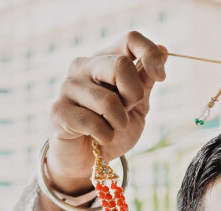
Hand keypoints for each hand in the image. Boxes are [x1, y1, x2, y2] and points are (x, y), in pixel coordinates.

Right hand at [46, 31, 167, 194]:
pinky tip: (98, 138)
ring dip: (119, 122)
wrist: (88, 160)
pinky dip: (106, 136)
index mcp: (104, 60)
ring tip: (110, 127)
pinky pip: (94, 123)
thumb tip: (163, 50)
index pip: (129, 39)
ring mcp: (67, 87)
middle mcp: (83, 66)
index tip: (161, 77)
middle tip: (128, 110)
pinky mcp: (58, 111)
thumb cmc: (113, 129)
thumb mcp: (137, 105)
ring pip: (109, 101)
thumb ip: (145, 79)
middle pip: (120, 65)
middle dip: (134, 95)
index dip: (150, 54)